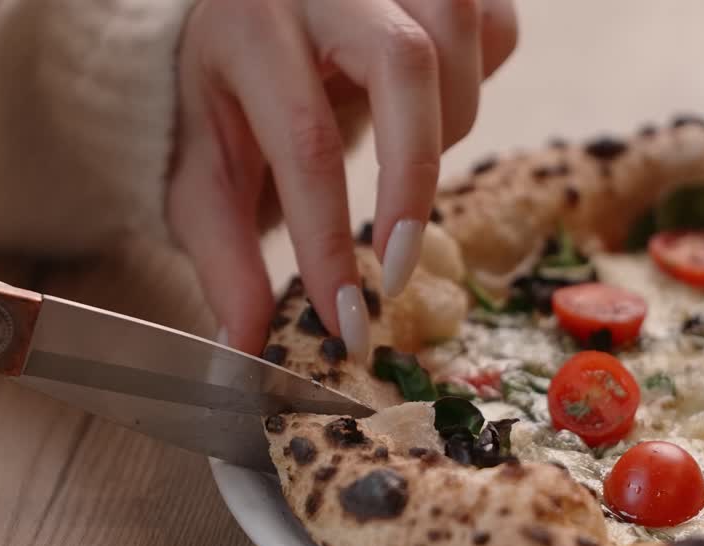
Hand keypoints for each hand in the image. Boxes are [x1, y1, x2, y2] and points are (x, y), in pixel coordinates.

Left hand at [169, 0, 517, 356]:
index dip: (331, 239)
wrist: (239, 11)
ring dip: (451, 124)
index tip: (348, 320)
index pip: (304, 138)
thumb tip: (241, 353)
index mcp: (250, 25)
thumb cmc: (222, 93)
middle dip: (416, 175)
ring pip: (461, 35)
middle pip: (405, 63)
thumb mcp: (203, 170)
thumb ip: (224, 256)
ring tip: (407, 165)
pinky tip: (435, 111)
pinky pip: (500, 24)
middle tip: (399, 266)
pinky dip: (482, 79)